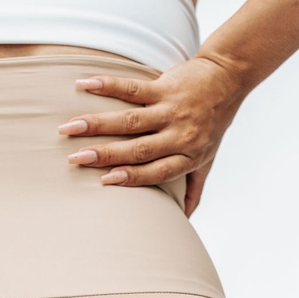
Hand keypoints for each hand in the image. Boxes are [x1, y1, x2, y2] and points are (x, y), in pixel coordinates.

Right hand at [58, 56, 245, 217]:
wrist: (229, 77)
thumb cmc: (213, 124)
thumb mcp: (207, 160)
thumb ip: (193, 189)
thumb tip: (184, 220)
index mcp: (188, 157)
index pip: (157, 172)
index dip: (132, 177)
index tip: (105, 180)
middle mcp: (180, 135)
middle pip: (139, 148)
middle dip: (105, 154)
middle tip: (75, 159)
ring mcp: (172, 109)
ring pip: (131, 119)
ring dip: (97, 123)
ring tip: (69, 127)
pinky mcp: (165, 85)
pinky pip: (133, 87)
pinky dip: (108, 85)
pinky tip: (84, 85)